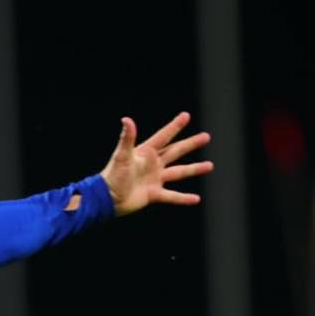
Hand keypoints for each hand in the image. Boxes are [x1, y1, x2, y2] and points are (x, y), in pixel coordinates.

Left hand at [99, 113, 213, 215]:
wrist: (106, 199)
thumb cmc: (112, 176)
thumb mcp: (121, 156)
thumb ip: (127, 138)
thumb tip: (126, 119)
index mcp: (145, 153)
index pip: (163, 137)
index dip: (174, 127)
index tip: (186, 116)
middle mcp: (152, 164)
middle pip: (175, 151)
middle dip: (190, 144)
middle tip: (206, 137)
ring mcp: (154, 179)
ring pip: (178, 172)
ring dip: (194, 169)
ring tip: (209, 166)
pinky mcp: (153, 194)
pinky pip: (172, 196)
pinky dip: (183, 198)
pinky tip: (196, 199)